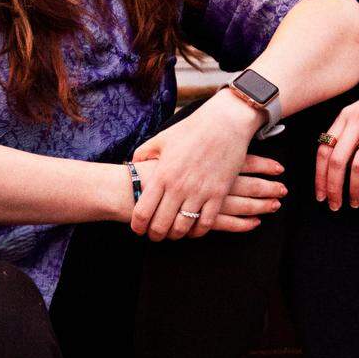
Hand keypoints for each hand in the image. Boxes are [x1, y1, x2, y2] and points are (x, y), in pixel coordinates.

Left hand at [130, 93, 285, 238]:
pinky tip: (194, 230)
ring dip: (176, 235)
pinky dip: (198, 231)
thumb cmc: (192, 128)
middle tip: (155, 235)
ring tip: (173, 233)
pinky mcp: (218, 194)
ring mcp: (199, 192)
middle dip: (155, 234)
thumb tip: (133, 165)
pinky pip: (206, 223)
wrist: (225, 122)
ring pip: (182, 228)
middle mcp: (178, 187)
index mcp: (162, 174)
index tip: (138, 228)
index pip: (143, 211)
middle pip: (161, 224)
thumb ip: (144, 153)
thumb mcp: (162, 138)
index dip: (138, 225)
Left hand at [315, 55, 358, 208]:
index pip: (324, 149)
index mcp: (347, 114)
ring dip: (353, 189)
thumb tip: (338, 159)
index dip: (320, 175)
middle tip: (334, 205)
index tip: (321, 193)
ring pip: (357, 166)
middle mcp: (358, 119)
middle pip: (336, 160)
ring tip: (355, 202)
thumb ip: (352, 128)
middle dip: (333, 187)